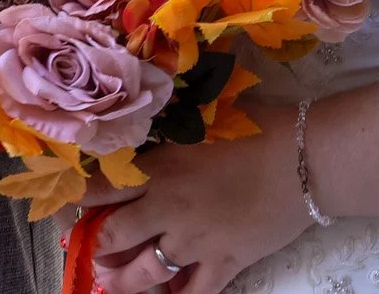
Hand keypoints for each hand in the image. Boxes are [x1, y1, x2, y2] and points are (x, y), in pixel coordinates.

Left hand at [76, 103, 314, 293]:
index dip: (79, 199)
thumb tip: (152, 103)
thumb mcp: (208, 111)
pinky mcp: (226, 263)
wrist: (307, 157)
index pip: (102, 187)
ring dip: (123, 281)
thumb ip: (175, 118)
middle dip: (97, 247)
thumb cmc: (261, 124)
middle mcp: (168, 208)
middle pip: (114, 237)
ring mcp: (196, 241)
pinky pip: (195, 293)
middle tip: (93, 249)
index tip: (71, 204)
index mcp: (160, 166)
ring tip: (113, 283)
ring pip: (145, 273)